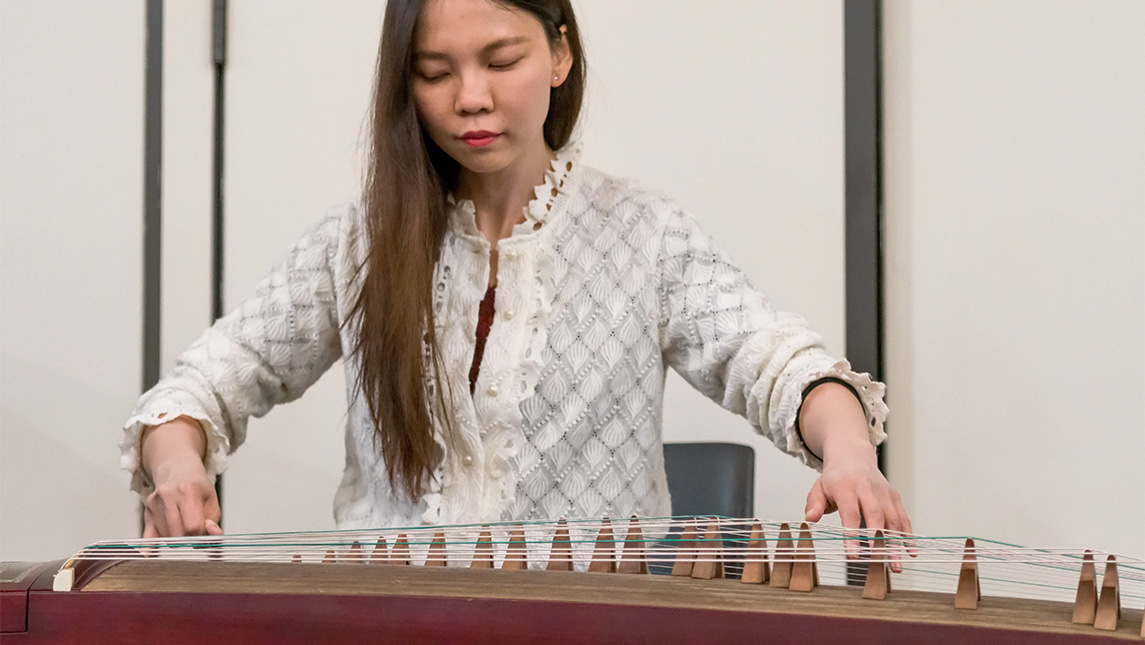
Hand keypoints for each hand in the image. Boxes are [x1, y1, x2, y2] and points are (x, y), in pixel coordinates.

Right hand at [140, 417, 222, 537]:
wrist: (177, 470)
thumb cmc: (197, 486)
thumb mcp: (212, 500)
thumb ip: (213, 521)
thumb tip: (213, 536)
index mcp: (188, 491)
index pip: (192, 526)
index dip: (201, 535)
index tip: (205, 535)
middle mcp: (167, 497)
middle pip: (177, 534)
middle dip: (189, 540)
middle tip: (196, 535)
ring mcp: (154, 505)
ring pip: (166, 538)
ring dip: (177, 540)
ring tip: (184, 529)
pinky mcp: (147, 514)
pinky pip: (146, 536)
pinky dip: (149, 548)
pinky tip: (148, 556)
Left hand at [796, 382, 913, 570]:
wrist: (853, 456)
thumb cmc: (835, 478)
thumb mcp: (819, 488)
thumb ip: (813, 504)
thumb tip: (809, 519)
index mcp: (847, 487)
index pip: (850, 514)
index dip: (852, 535)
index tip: (853, 555)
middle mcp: (868, 490)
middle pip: (876, 516)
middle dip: (879, 541)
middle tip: (879, 561)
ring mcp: (884, 494)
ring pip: (893, 520)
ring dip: (896, 544)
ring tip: (895, 566)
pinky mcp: (894, 498)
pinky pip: (903, 518)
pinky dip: (908, 536)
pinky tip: (910, 552)